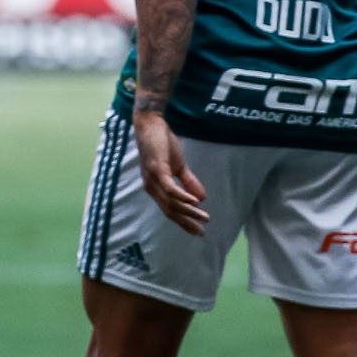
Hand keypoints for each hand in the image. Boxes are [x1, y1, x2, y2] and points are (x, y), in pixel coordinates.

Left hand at [133, 110, 208, 235]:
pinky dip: (183, 197)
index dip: (184, 222)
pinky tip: (194, 202)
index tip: (198, 231)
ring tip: (204, 217)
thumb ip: (188, 182)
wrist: (152, 125)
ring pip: (172, 202)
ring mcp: (153, 179)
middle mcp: (152, 188)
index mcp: (156, 189)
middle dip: (187, 222)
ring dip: (189, 211)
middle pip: (170, 211)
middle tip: (201, 232)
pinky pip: (170, 188)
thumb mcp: (178, 166)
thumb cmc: (162, 144)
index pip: (170, 210)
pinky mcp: (157, 170)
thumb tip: (202, 198)